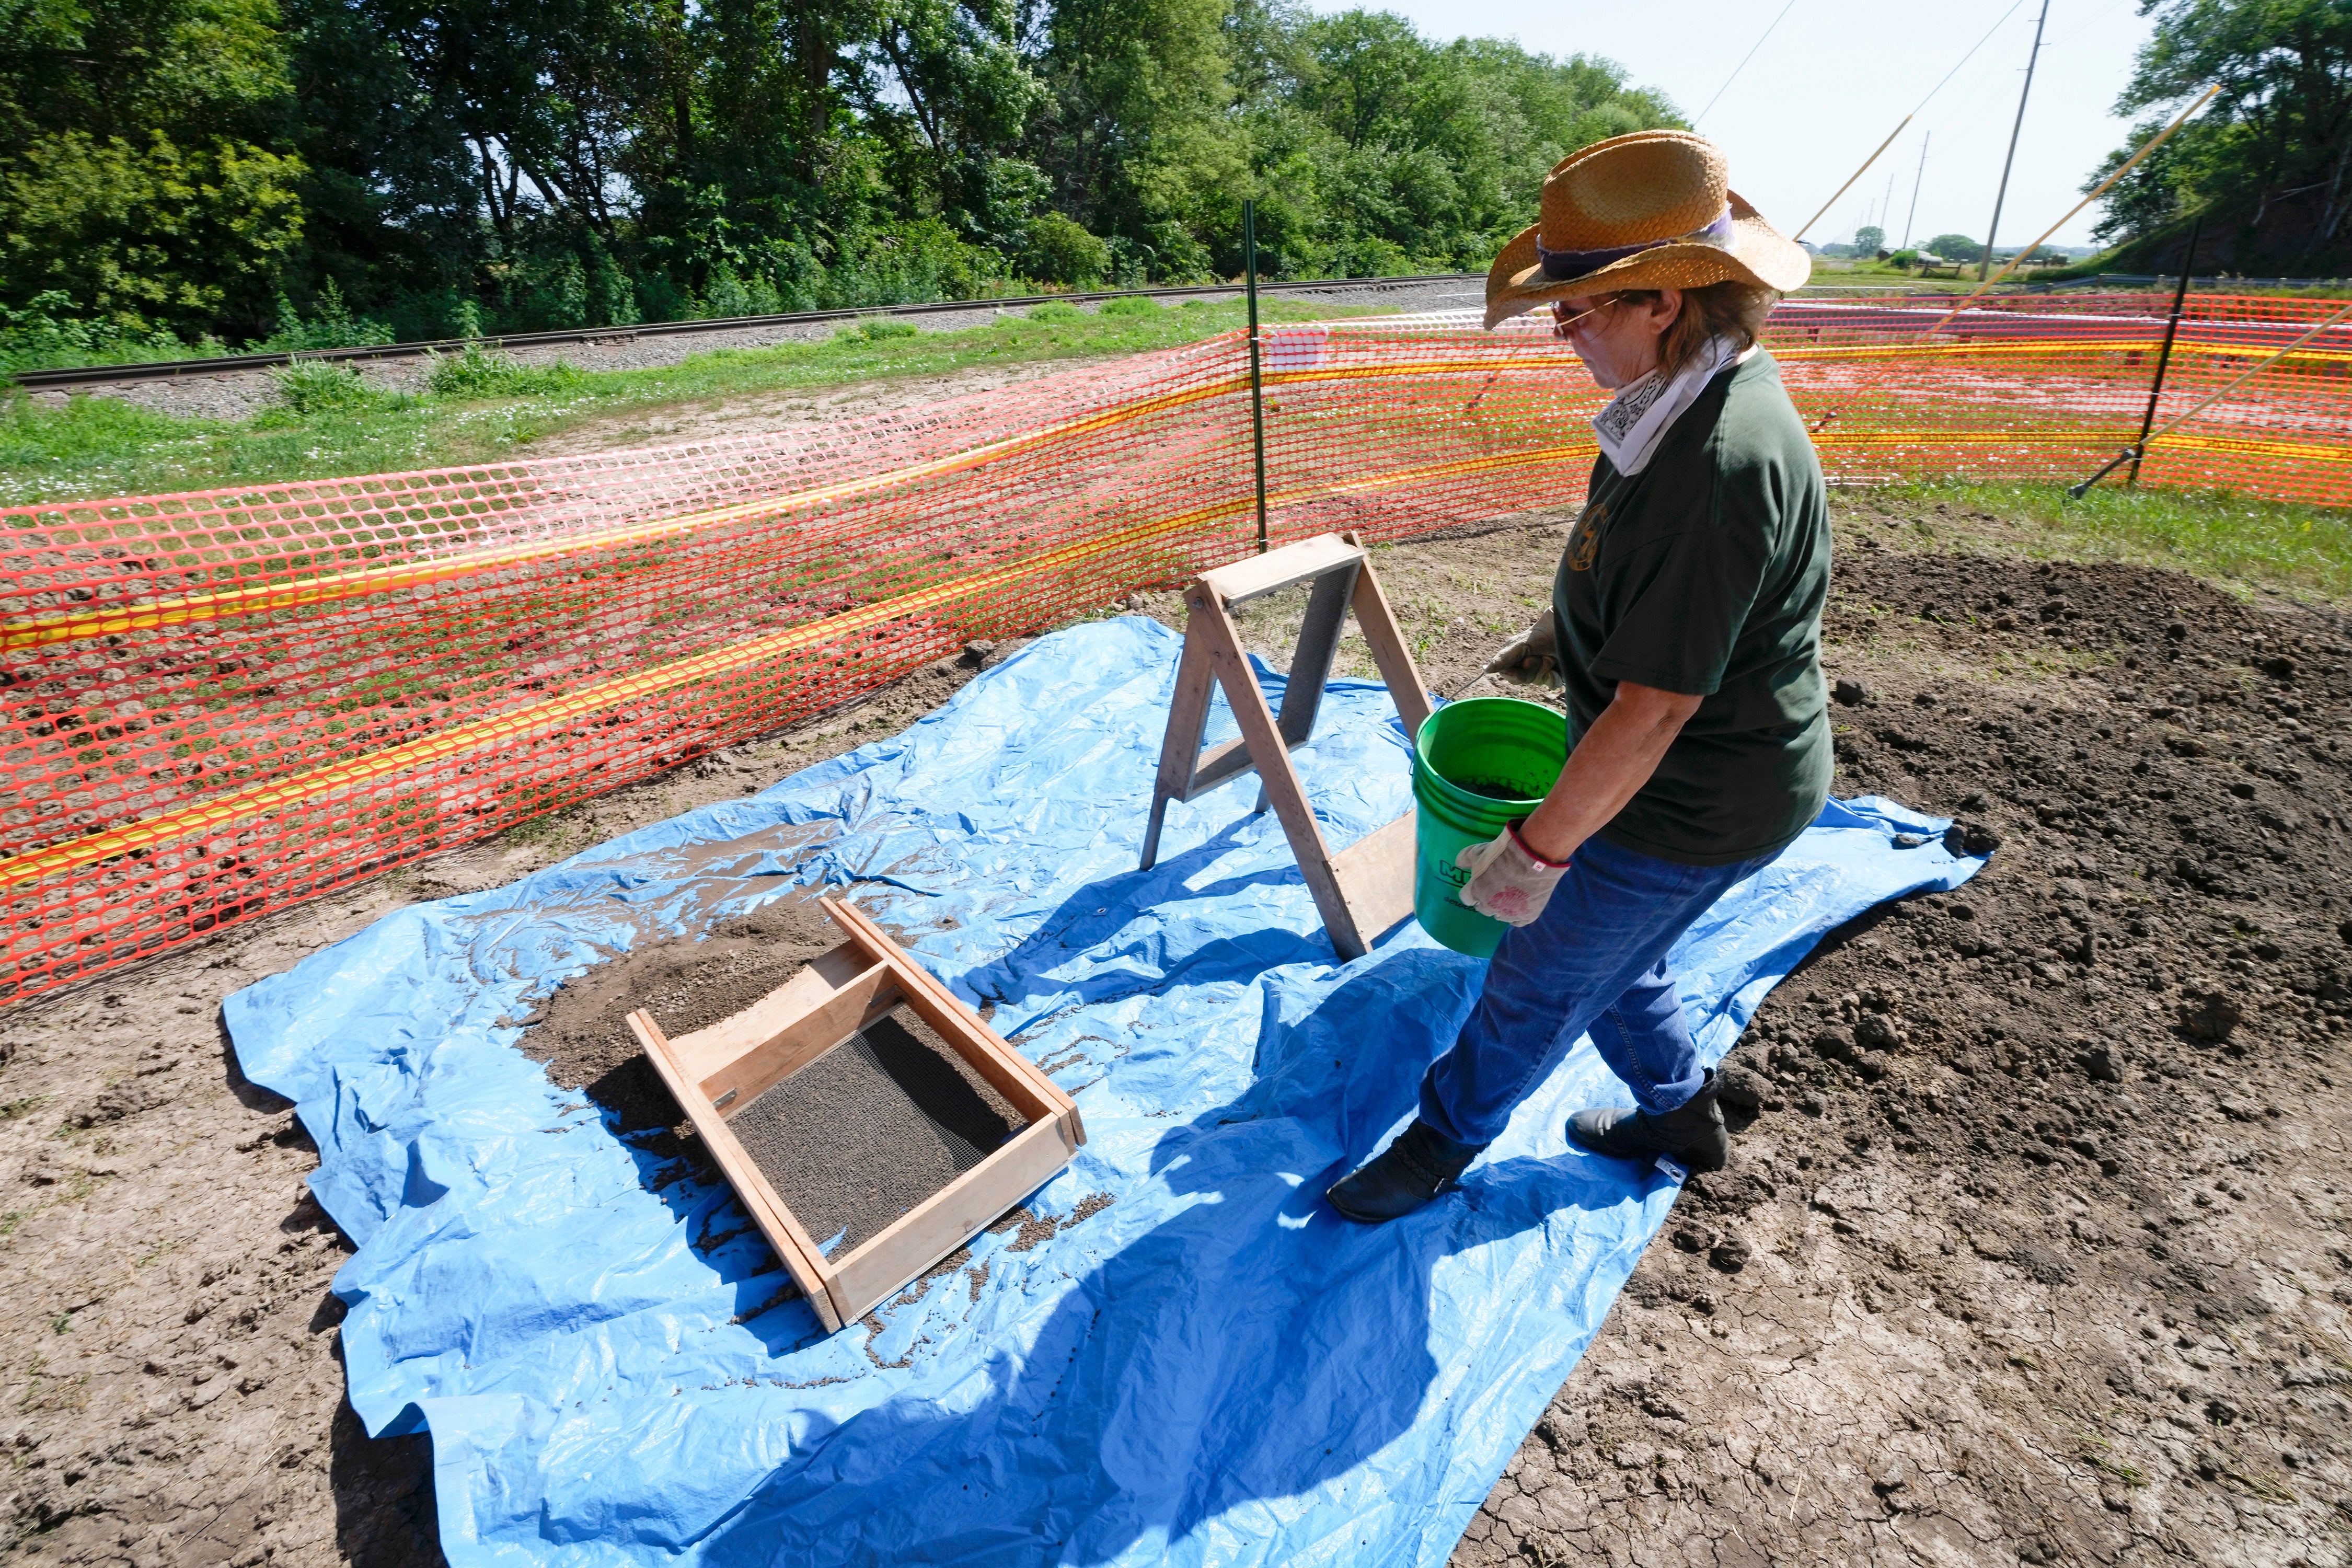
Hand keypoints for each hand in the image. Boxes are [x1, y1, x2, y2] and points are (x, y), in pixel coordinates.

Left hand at [1454, 823, 1568, 926]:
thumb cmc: (1503, 853)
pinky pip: (1518, 921)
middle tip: (1498, 887)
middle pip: (1483, 908)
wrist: (1532, 857)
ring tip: (1511, 894)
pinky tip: (1520, 906)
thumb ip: (1464, 859)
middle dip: (1487, 899)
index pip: (1467, 898)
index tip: (1480, 883)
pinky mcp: (1527, 915)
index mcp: (1475, 892)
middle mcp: (1489, 907)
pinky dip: (1517, 915)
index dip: (1473, 890)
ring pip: (1500, 915)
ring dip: (1502, 907)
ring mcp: (1508, 913)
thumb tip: (1458, 864)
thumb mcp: (1478, 851)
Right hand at [1483, 609, 1559, 687]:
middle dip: (1530, 669)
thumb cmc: (1540, 635)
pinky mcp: (1553, 675)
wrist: (1563, 630)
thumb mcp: (1520, 646)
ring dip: (1543, 668)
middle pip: (1521, 680)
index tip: (1523, 660)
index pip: (1507, 675)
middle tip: (1537, 656)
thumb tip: (1486, 670)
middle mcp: (1525, 665)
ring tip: (1548, 656)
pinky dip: (1553, 676)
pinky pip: (1550, 684)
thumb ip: (1504, 658)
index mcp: (1514, 658)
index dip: (1515, 672)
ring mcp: (1539, 671)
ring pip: (1536, 681)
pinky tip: (1555, 667)